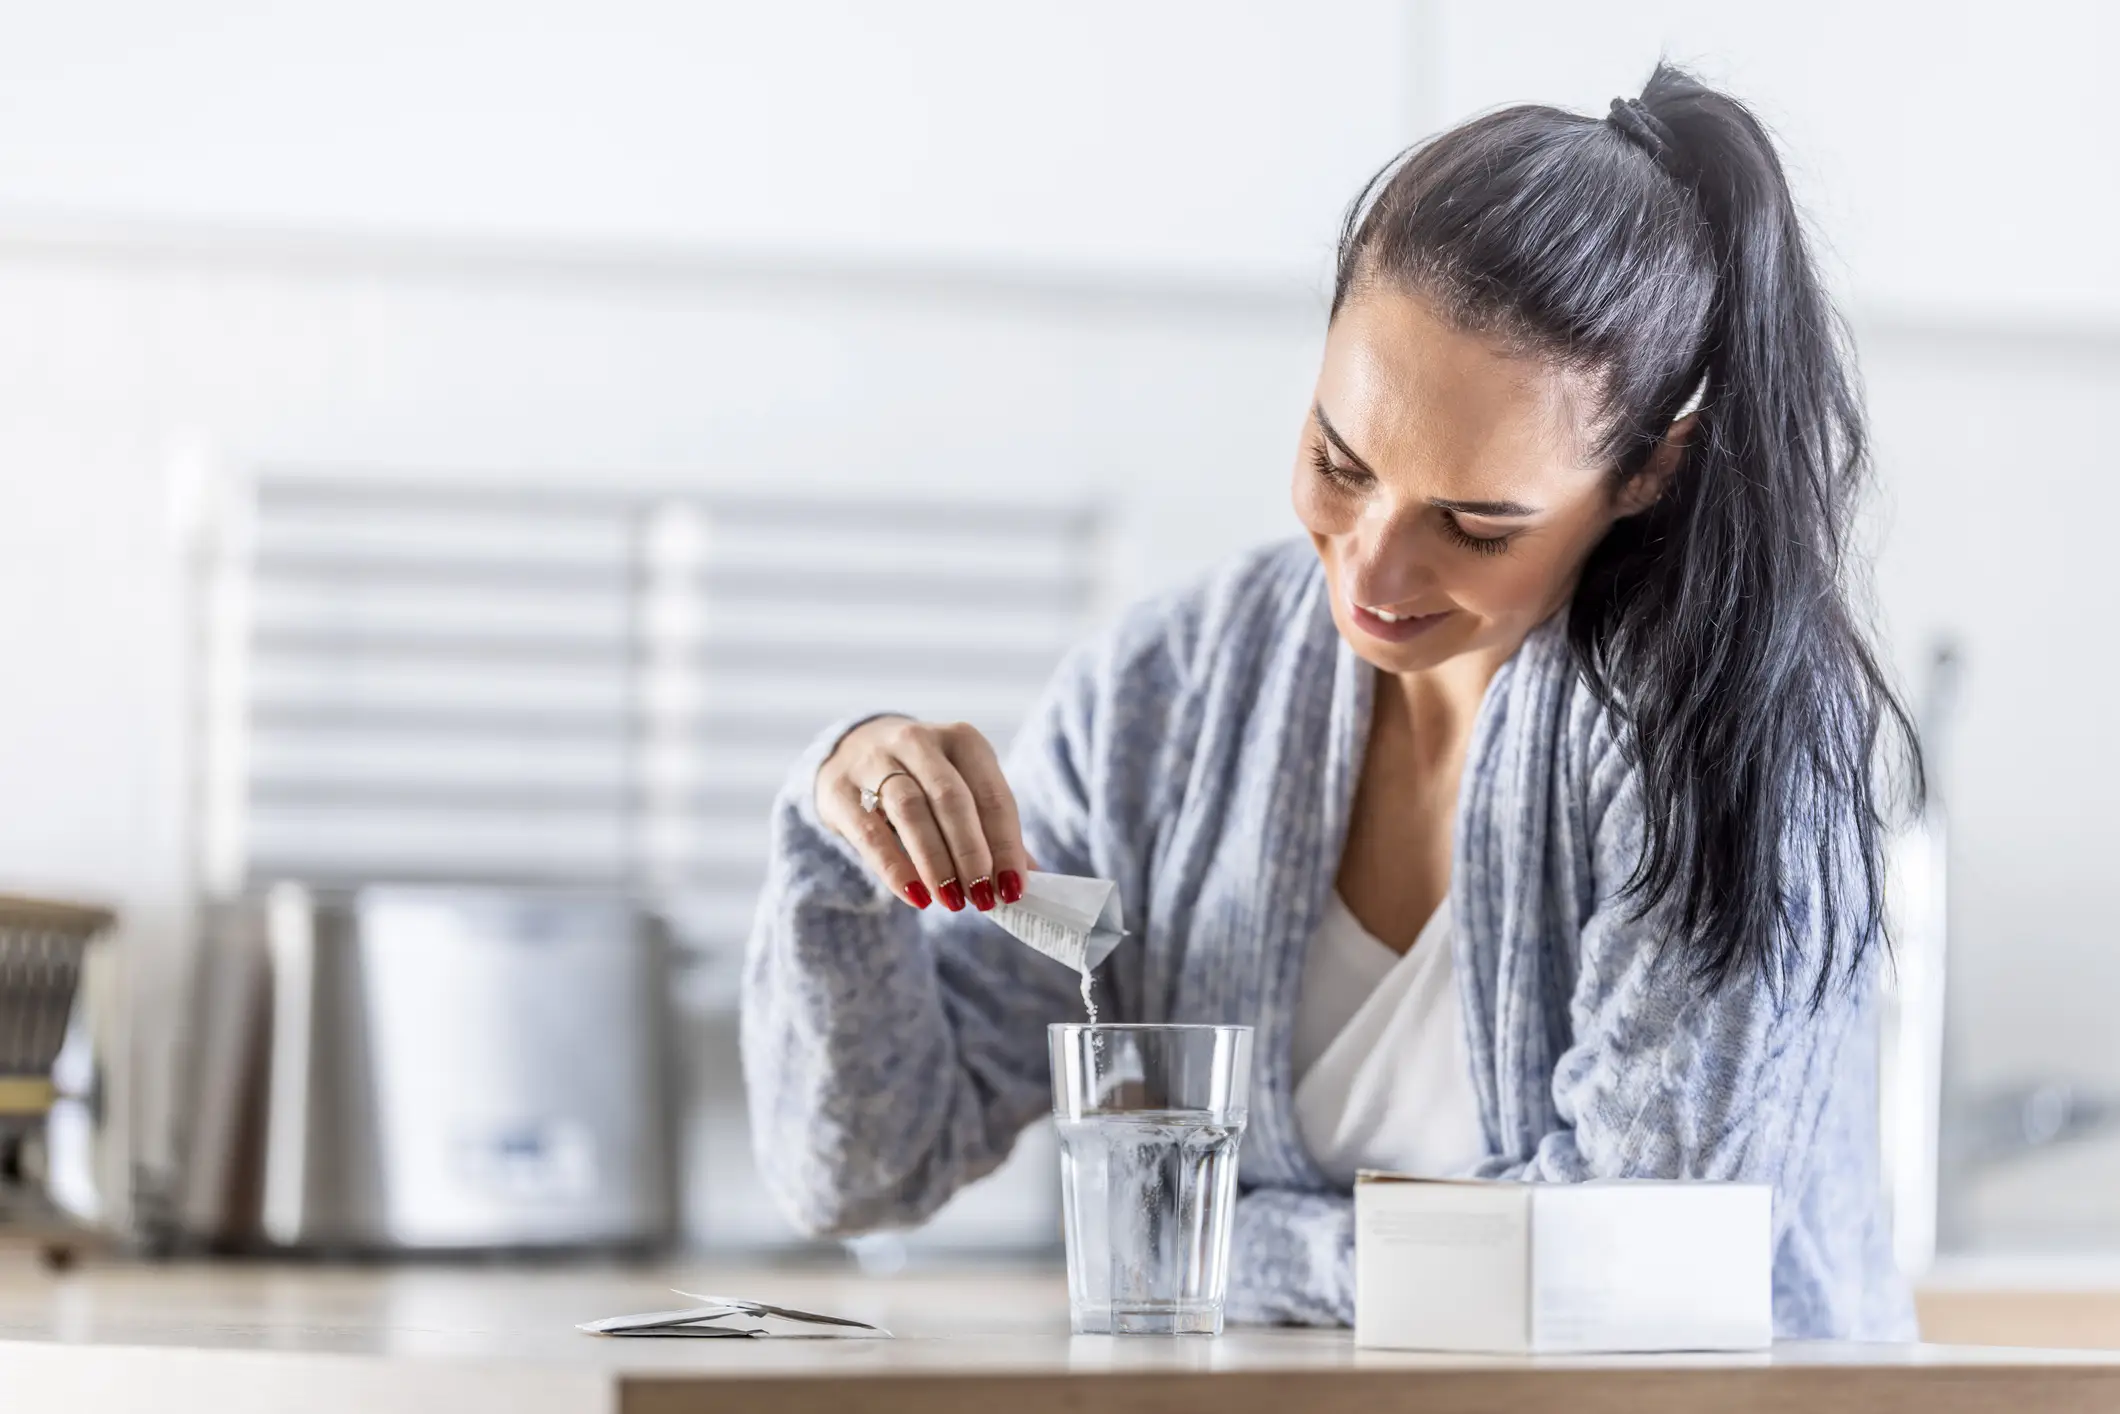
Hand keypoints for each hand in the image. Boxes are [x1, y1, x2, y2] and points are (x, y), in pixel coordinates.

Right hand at [815, 717, 1030, 913]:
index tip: (1014, 888)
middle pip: (951, 799)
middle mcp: (918, 741)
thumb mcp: (962, 791)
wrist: (851, 750)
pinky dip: (894, 867)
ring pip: (910, 810)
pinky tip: (915, 896)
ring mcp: (874, 760)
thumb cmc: (923, 781)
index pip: (992, 795)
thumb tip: (1031, 880)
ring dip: (936, 861)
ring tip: (952, 902)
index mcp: (963, 740)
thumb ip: (991, 831)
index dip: (1006, 845)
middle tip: (984, 898)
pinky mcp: (839, 788)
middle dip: (971, 853)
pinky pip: (869, 831)